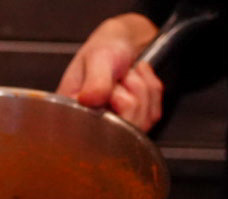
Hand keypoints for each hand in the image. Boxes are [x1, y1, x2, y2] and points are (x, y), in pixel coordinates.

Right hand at [55, 14, 162, 130]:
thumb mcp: (98, 57)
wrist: (123, 41)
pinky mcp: (134, 123)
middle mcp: (93, 124)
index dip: (116, 102)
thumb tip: (89, 100)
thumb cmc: (106, 47)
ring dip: (143, 89)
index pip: (99, 127)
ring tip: (128, 75)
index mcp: (75, 111)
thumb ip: (95, 80)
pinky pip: (153, 114)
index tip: (115, 83)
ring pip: (143, 121)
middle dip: (133, 92)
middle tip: (123, 75)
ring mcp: (116, 126)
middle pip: (126, 127)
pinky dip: (152, 91)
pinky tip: (139, 79)